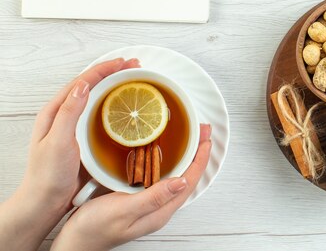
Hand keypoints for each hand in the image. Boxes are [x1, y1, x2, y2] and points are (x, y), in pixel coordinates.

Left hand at [0, 58, 138, 250]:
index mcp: (55, 112)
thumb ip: (69, 113)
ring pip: (97, 98)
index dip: (104, 69)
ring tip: (133, 80)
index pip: (82, 81)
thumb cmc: (48, 175)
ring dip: (115, 87)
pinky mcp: (85, 138)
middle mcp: (64, 115)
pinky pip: (101, 115)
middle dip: (113, 72)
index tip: (123, 62)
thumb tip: (83, 85)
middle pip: (91, 85)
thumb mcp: (57, 142)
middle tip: (134, 66)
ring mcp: (75, 126)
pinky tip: (127, 108)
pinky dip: (115, 106)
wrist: (46, 202)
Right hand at [52, 124, 211, 250]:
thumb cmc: (94, 229)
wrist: (73, 240)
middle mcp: (158, 207)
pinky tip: (162, 151)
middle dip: (197, 152)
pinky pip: (159, 176)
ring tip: (191, 136)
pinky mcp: (137, 197)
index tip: (206, 138)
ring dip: (185, 155)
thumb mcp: (124, 210)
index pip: (190, 180)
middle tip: (202, 131)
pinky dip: (167, 160)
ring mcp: (149, 202)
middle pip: (187, 175)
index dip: (200, 158)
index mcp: (160, 211)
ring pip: (175, 175)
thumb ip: (153, 197)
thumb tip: (182, 181)